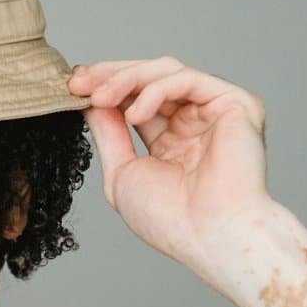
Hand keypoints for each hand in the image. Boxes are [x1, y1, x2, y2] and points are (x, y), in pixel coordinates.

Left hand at [67, 56, 275, 270]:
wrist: (209, 235)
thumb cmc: (170, 218)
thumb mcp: (122, 173)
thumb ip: (109, 134)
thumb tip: (91, 103)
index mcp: (171, 140)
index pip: (135, 99)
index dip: (104, 87)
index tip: (71, 88)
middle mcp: (194, 121)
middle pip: (149, 78)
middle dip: (109, 76)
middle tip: (77, 82)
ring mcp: (215, 111)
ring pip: (165, 71)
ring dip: (126, 80)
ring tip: (99, 98)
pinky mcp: (235, 103)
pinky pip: (187, 80)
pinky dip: (154, 91)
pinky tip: (133, 114)